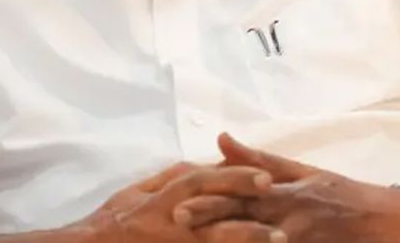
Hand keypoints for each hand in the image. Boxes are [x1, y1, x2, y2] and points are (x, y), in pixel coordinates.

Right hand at [81, 161, 285, 242]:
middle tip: (278, 195)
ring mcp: (176, 240)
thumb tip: (205, 163)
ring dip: (249, 236)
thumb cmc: (117, 219)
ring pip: (216, 236)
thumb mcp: (141, 190)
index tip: (268, 174)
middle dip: (246, 198)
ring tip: (281, 238)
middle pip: (215, 204)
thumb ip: (173, 177)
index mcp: (166, 195)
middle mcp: (173, 217)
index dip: (236, 175)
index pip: (205, 179)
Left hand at [172, 134, 399, 242]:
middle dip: (212, 219)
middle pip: (246, 216)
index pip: (241, 192)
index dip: (209, 198)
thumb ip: (260, 159)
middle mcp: (293, 210)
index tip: (177, 203)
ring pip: (264, 239)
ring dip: (237, 240)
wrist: (394, 220)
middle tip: (179, 220)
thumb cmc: (344, 194)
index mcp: (286, 189)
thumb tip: (220, 137)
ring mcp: (306, 235)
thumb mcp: (304, 172)